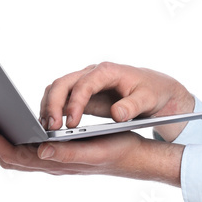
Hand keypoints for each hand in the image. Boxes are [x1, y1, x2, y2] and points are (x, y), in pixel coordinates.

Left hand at [0, 115, 183, 185]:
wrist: (138, 158)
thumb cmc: (120, 150)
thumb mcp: (96, 149)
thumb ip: (68, 153)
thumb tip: (39, 152)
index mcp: (55, 162)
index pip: (14, 156)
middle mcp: (50, 164)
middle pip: (8, 158)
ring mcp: (53, 161)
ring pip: (14, 157)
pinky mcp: (58, 155)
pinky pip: (26, 153)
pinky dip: (11, 142)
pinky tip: (8, 130)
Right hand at [38, 62, 193, 141]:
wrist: (155, 89)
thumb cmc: (152, 92)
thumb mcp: (148, 99)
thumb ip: (133, 106)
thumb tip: (117, 114)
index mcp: (107, 71)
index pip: (84, 84)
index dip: (75, 103)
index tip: (72, 124)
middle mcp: (92, 74)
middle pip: (62, 83)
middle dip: (53, 104)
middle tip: (50, 127)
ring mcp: (85, 83)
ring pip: (57, 90)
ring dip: (48, 107)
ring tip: (46, 129)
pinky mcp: (82, 94)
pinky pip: (61, 99)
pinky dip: (53, 110)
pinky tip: (50, 127)